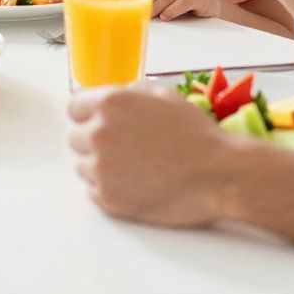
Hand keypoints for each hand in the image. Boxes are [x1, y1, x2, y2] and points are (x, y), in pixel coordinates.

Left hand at [68, 84, 238, 225]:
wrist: (219, 175)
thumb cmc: (197, 136)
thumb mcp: (164, 97)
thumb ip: (131, 94)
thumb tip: (117, 97)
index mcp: (110, 104)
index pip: (74, 108)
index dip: (89, 116)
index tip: (100, 124)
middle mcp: (99, 133)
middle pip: (75, 138)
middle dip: (94, 142)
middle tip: (124, 149)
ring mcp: (101, 168)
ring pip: (82, 166)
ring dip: (101, 166)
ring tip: (134, 168)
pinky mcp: (108, 199)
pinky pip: (92, 191)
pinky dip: (109, 189)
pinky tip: (134, 184)